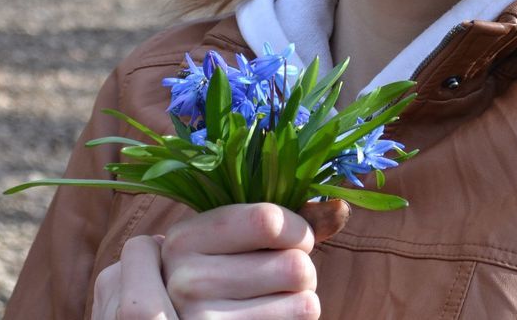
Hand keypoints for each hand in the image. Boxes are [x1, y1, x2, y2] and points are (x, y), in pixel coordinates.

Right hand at [92, 201, 347, 318]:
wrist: (177, 313)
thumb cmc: (221, 268)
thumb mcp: (232, 238)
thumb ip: (285, 220)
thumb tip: (340, 208)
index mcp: (184, 238)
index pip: (268, 220)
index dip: (298, 229)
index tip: (293, 238)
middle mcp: (186, 280)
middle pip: (295, 265)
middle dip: (302, 268)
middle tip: (282, 275)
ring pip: (304, 301)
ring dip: (302, 298)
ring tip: (276, 298)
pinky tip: (271, 317)